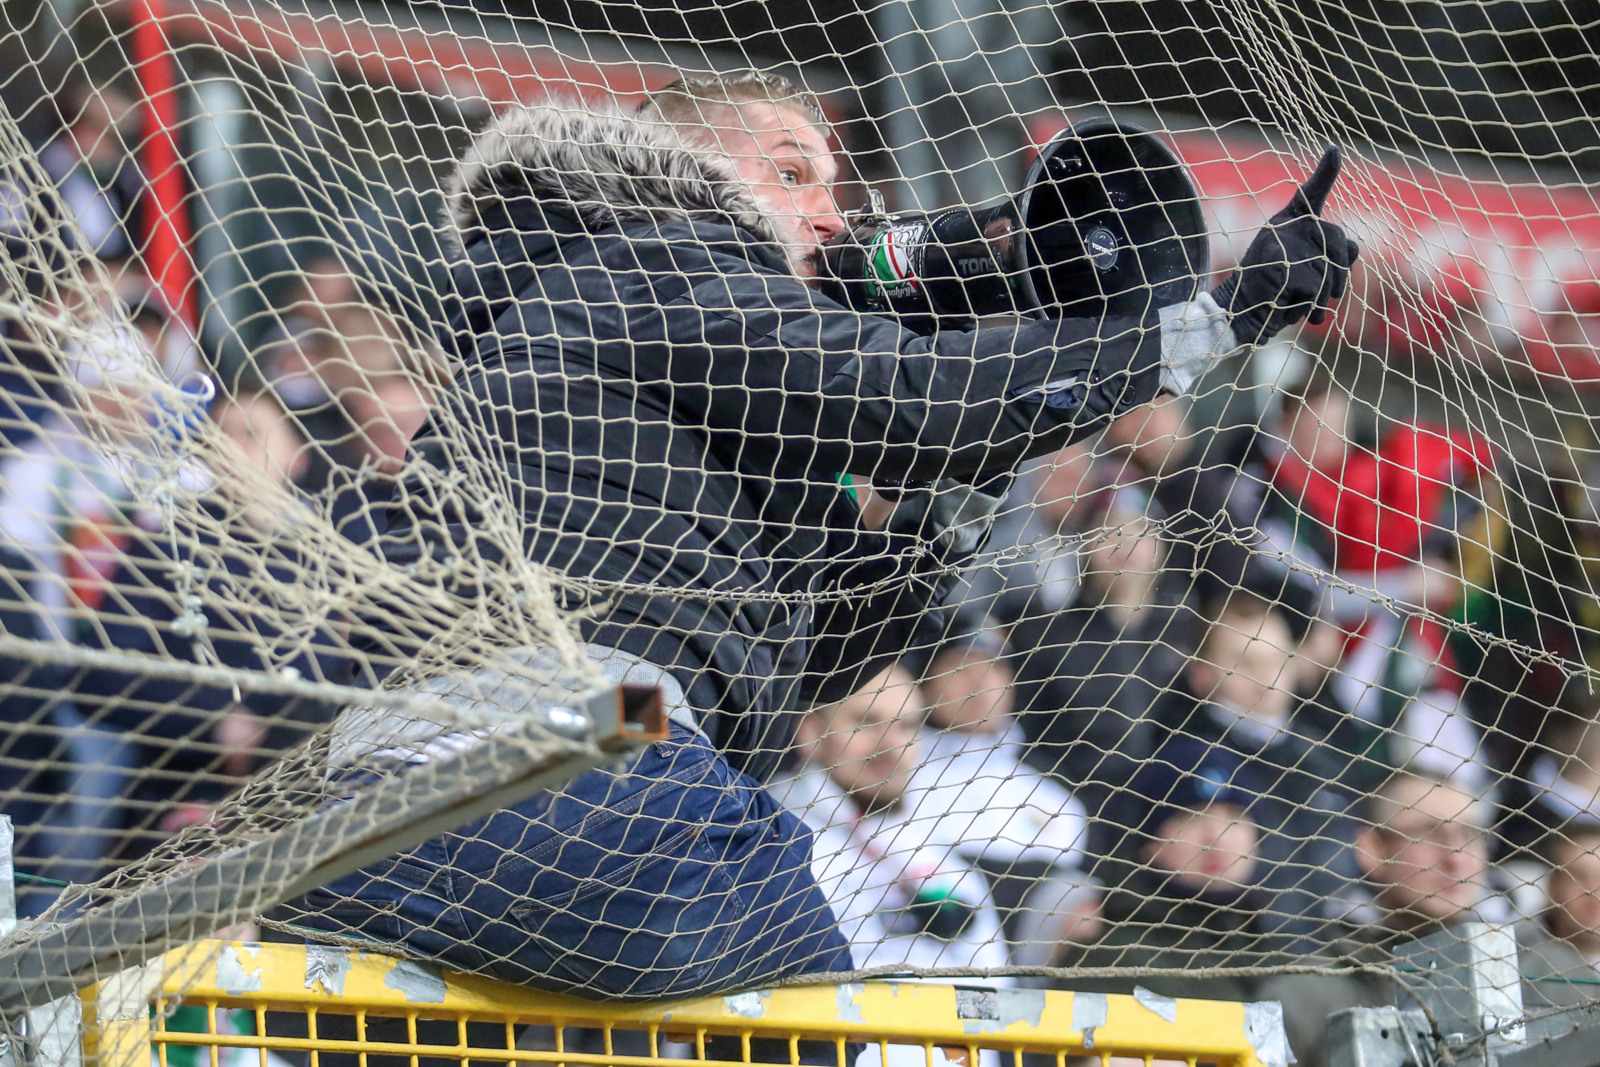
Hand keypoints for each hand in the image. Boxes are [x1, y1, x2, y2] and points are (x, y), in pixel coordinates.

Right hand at [1212, 147, 1360, 346]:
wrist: (1238, 317)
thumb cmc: (1275, 294)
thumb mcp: (1305, 271)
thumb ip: (1330, 254)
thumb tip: (1353, 247)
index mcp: (1287, 224)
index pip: (1310, 194)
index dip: (1325, 171)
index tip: (1335, 150)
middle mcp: (1283, 228)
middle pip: (1338, 239)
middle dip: (1341, 273)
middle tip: (1328, 297)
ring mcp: (1281, 245)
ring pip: (1330, 269)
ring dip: (1323, 297)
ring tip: (1300, 304)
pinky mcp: (1282, 266)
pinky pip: (1317, 288)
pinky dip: (1309, 306)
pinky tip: (1289, 307)